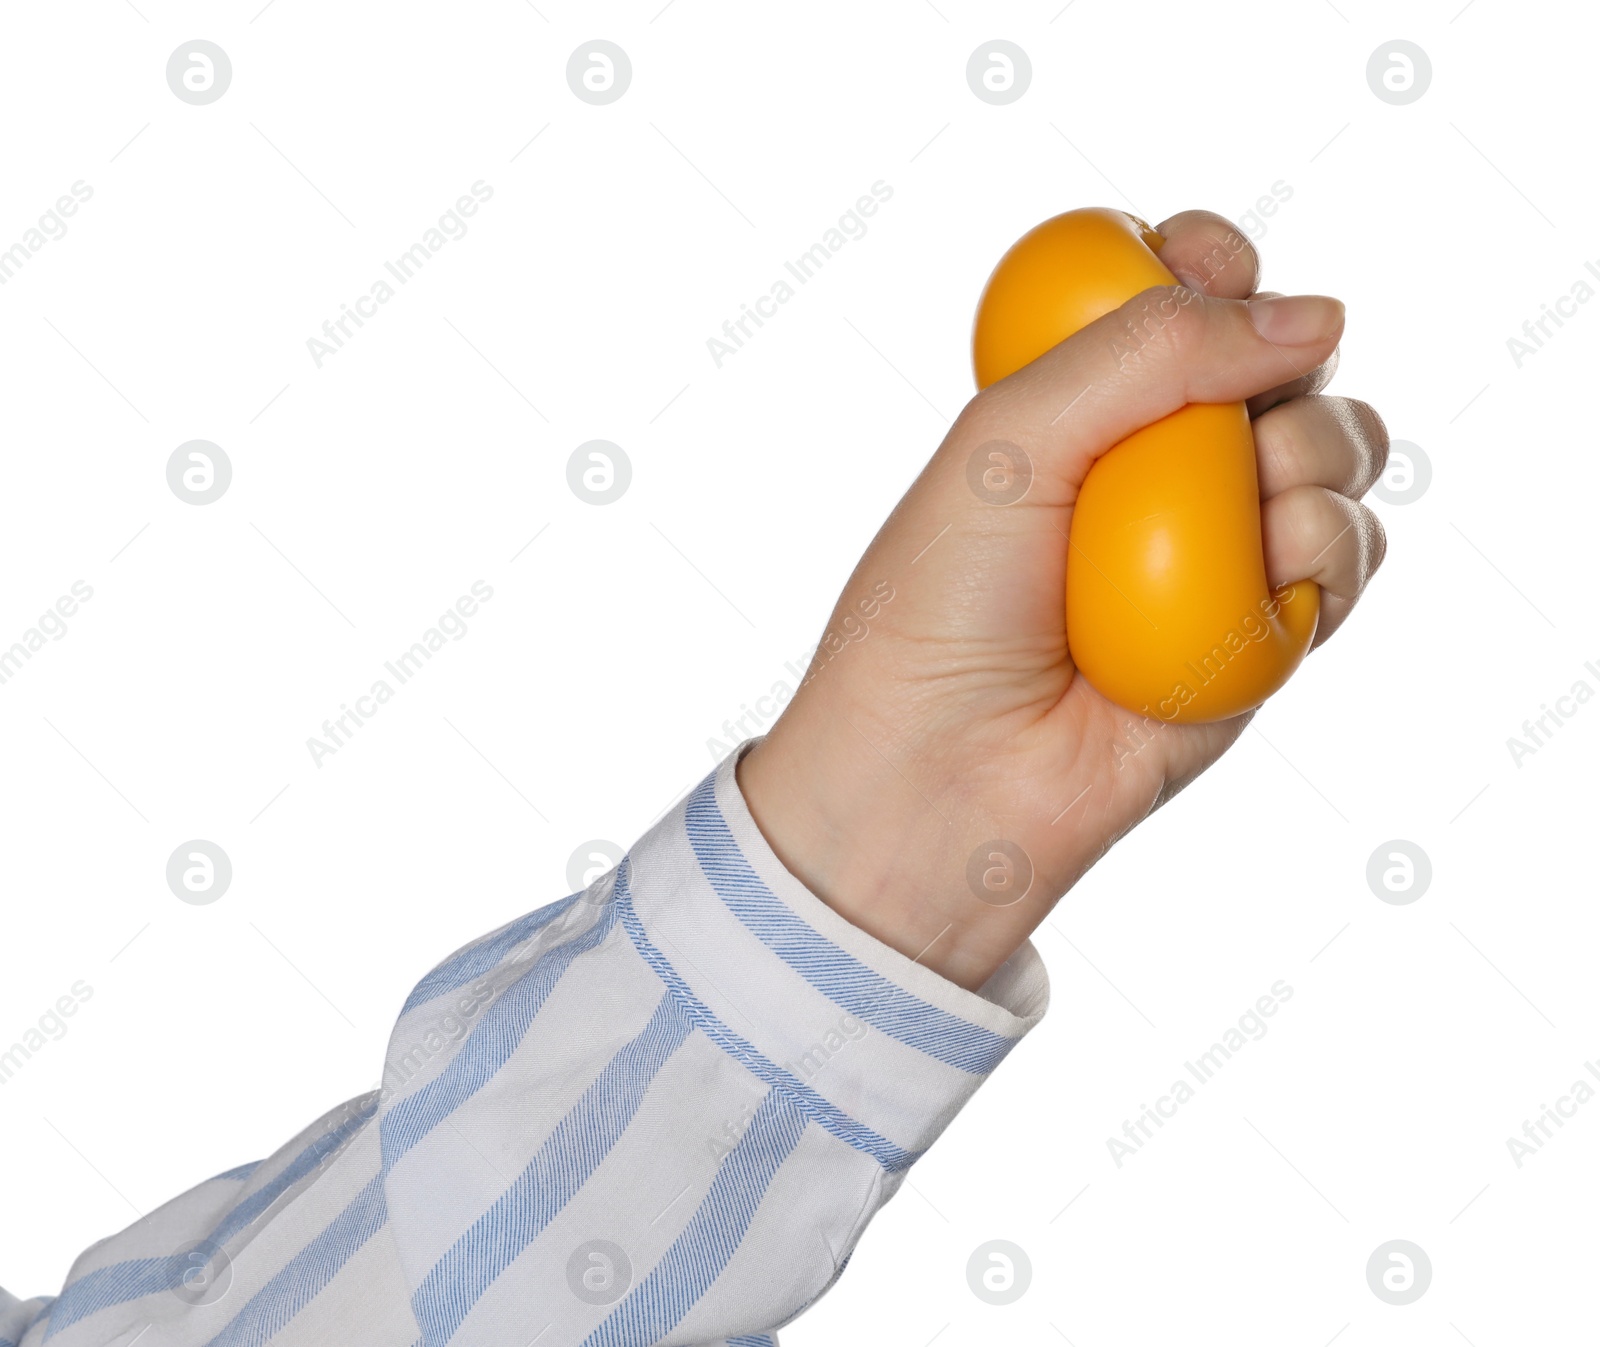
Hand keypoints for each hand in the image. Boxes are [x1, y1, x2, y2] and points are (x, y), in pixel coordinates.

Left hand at [737, 210, 1388, 990]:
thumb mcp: (1015, 436)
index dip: (1217, 261)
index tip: (1213, 264)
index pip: (1186, 292)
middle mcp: (1163, 468)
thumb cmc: (944, 603)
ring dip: (1316, 453)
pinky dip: (1329, 550)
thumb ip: (1151, 350)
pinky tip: (1271, 578)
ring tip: (1243, 510)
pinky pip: (1351, 555)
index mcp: (1088, 403)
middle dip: (1286, 361)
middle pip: (1289, 358)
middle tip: (1221, 423)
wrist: (944, 772)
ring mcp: (1219, 549)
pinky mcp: (1263, 633)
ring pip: (1341, 448)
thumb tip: (1312, 314)